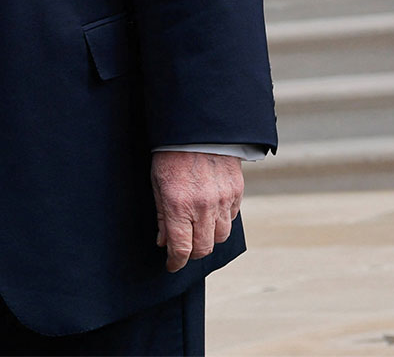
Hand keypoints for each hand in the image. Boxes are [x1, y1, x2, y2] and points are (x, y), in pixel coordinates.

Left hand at [151, 150, 242, 272]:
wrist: (197, 128)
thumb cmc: (171, 154)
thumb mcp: (157, 182)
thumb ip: (162, 215)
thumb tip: (164, 241)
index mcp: (179, 205)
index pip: (181, 248)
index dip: (175, 262)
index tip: (171, 265)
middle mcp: (203, 207)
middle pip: (203, 248)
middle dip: (192, 253)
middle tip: (184, 248)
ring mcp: (222, 200)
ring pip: (220, 236)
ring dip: (209, 237)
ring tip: (199, 229)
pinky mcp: (236, 192)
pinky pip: (232, 217)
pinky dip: (222, 220)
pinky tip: (211, 211)